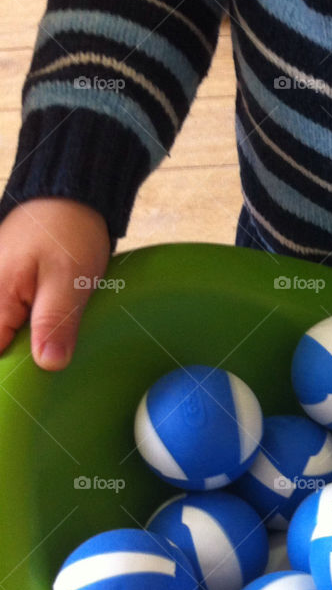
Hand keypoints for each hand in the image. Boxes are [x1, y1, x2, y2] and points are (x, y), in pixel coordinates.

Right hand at [0, 198, 111, 370]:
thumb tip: (47, 364)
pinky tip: (48, 340)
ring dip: (25, 348)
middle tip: (51, 374)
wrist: (68, 197)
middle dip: (21, 361)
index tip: (34, 392)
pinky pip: (10, 321)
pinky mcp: (5, 292)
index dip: (12, 376)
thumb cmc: (68, 232)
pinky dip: (28, 334)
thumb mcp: (68, 279)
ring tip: (53, 354)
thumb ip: (55, 322)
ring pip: (6, 335)